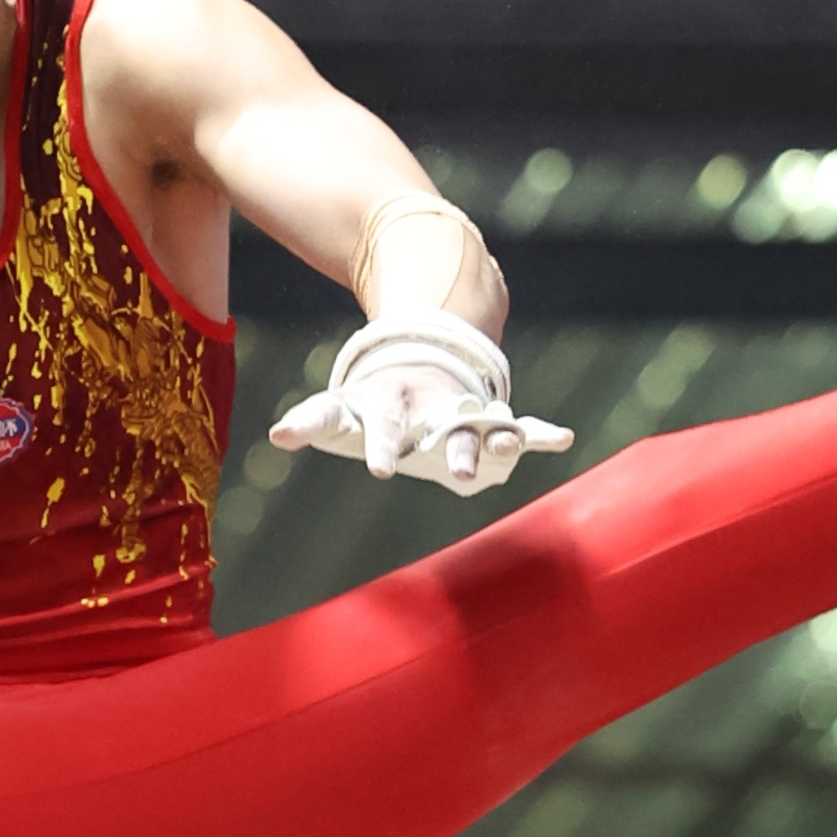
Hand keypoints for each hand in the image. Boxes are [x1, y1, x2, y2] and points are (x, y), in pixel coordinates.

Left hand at [271, 318, 575, 497]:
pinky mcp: (490, 418)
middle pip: (441, 426)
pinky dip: (538, 433)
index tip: (383, 470)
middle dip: (451, 448)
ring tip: (511, 448)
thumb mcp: (339, 415)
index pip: (383, 425)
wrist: (418, 361)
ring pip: (482, 425)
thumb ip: (309, 422)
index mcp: (389, 405)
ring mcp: (463, 409)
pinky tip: (561, 437)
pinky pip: (520, 425)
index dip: (384, 444)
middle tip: (459, 474)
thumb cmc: (370, 406)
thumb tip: (275, 433)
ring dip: (495, 438)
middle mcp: (430, 406)